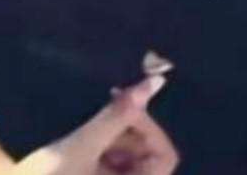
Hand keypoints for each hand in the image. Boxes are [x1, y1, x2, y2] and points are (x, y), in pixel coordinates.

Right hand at [13, 74, 177, 173]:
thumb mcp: (82, 145)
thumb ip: (118, 113)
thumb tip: (155, 81)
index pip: (165, 157)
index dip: (149, 128)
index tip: (124, 105)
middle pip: (147, 158)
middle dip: (127, 131)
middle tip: (103, 107)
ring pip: (128, 161)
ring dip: (112, 139)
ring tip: (88, 128)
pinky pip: (111, 167)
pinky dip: (101, 150)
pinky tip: (81, 141)